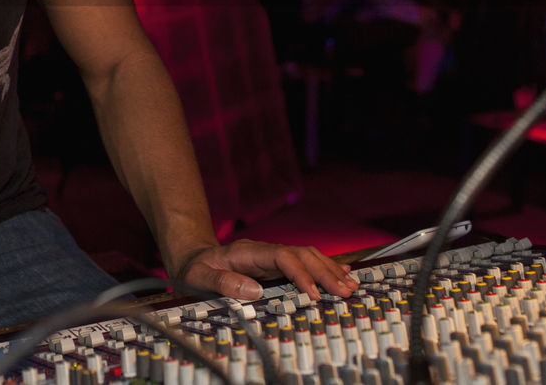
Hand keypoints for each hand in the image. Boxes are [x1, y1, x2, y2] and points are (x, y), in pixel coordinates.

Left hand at [174, 239, 356, 302]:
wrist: (194, 259)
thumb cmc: (196, 269)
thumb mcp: (199, 276)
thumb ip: (222, 282)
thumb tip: (254, 290)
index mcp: (249, 252)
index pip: (282, 257)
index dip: (300, 274)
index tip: (313, 294)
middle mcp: (265, 251)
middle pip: (302, 254)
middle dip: (325, 273)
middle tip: (345, 292)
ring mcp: (273, 257)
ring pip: (308, 257)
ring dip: (330, 270)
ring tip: (351, 286)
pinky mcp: (277, 266)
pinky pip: (306, 263)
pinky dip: (326, 269)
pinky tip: (343, 276)